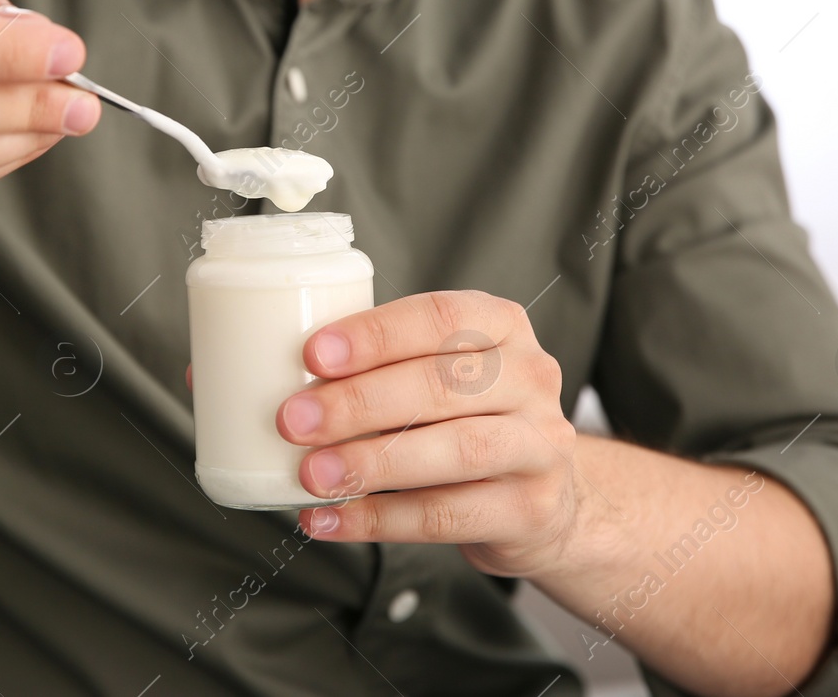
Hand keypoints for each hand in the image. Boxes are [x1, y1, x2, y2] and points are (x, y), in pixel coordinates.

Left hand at [276, 291, 579, 578]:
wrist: (547, 500)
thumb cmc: (470, 419)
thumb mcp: (444, 375)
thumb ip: (386, 368)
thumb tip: (290, 384)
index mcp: (503, 326)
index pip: (439, 317)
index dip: (375, 335)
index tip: (313, 355)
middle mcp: (531, 378)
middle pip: (443, 385)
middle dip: (359, 402)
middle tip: (295, 420)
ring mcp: (540, 446)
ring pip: (456, 450)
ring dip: (373, 462)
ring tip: (312, 474)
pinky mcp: (531, 510)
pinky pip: (450, 516)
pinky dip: (381, 520)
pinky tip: (330, 518)